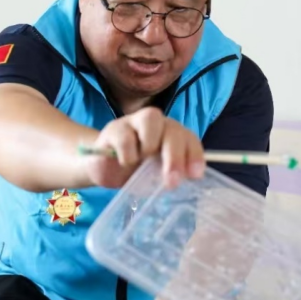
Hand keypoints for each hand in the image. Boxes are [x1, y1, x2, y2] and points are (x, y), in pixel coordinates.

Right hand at [82, 107, 204, 187]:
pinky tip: (125, 163)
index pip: (189, 138)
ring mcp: (135, 122)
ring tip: (142, 163)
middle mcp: (157, 123)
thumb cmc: (136, 171)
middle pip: (173, 129)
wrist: (105, 169)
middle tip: (172, 181)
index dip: (195, 155)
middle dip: (175, 156)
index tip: (195, 175)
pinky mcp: (114, 129)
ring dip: (150, 145)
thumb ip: (172, 173)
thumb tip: (186, 179)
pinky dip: (128, 155)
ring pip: (151, 118)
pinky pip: (125, 137)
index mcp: (173, 134)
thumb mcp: (157, 176)